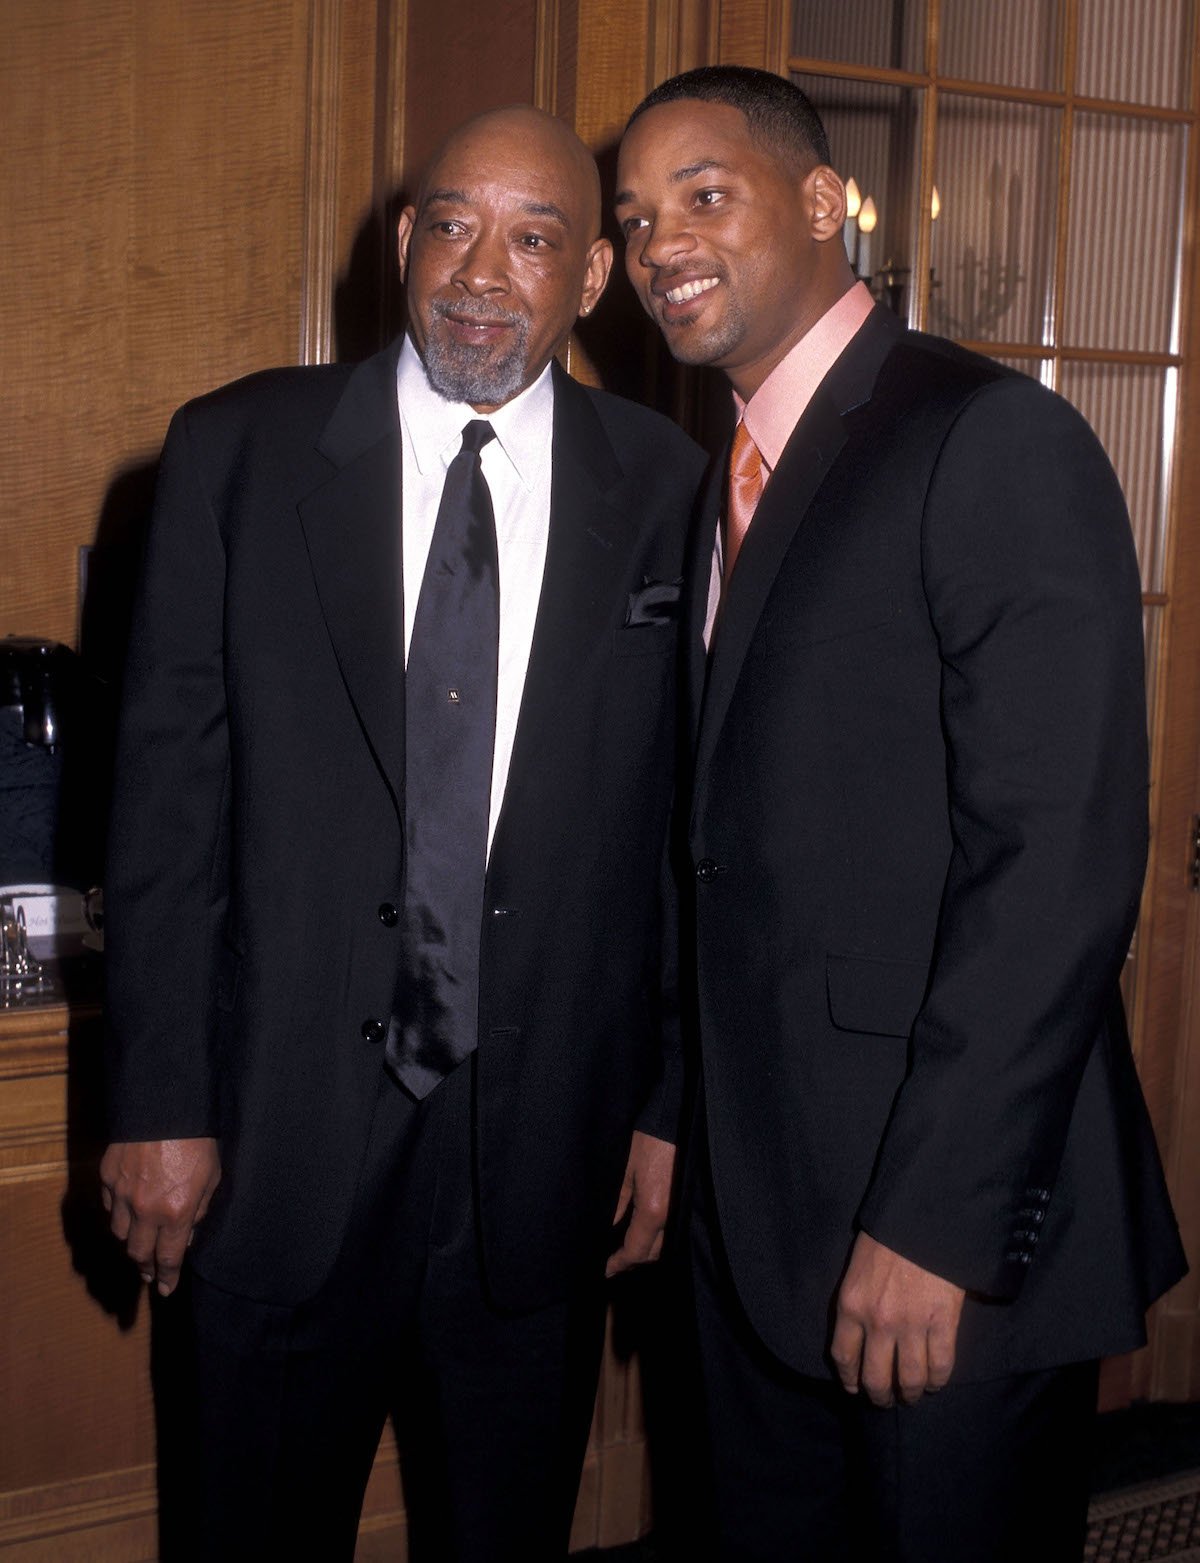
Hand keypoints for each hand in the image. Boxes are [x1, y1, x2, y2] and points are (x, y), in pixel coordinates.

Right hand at [99, 1138, 220, 1295]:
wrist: (165, 1105)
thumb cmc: (197, 1138)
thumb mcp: (212, 1175)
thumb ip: (200, 1209)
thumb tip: (188, 1233)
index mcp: (176, 1212)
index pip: (168, 1257)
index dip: (166, 1277)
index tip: (165, 1289)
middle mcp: (146, 1210)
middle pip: (138, 1252)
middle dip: (145, 1266)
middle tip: (149, 1273)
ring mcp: (122, 1194)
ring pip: (119, 1233)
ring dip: (130, 1240)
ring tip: (139, 1242)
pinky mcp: (108, 1177)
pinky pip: (108, 1205)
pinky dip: (117, 1212)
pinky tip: (125, 1211)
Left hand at [605, 1131, 675, 1277]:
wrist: (676, 1120)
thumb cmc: (648, 1139)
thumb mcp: (624, 1171)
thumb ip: (617, 1204)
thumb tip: (608, 1227)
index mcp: (653, 1210)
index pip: (635, 1250)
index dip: (618, 1263)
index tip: (605, 1270)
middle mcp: (671, 1215)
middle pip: (652, 1253)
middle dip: (632, 1260)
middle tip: (612, 1259)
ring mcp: (682, 1209)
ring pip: (665, 1244)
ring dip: (646, 1250)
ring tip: (626, 1247)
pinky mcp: (685, 1200)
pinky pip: (672, 1229)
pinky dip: (658, 1237)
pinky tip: (644, 1231)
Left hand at [830, 1232, 964, 1406]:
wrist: (923, 1216)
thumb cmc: (887, 1235)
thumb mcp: (858, 1267)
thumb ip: (858, 1301)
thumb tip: (861, 1332)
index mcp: (851, 1305)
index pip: (844, 1357)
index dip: (850, 1380)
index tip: (855, 1388)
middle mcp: (877, 1323)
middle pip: (876, 1378)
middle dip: (880, 1396)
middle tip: (887, 1399)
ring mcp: (912, 1326)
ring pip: (910, 1380)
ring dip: (911, 1393)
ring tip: (913, 1394)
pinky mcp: (943, 1324)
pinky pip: (940, 1367)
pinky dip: (938, 1381)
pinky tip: (936, 1382)